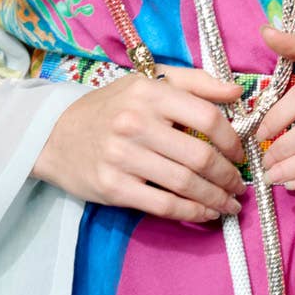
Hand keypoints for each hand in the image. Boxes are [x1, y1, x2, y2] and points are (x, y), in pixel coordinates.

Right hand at [31, 67, 246, 222]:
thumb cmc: (109, 107)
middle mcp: (136, 123)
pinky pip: (163, 205)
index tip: (240, 154)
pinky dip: (191, 212)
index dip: (232, 140)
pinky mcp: (113, 188)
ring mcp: (122, 157)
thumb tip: (237, 91)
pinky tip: (206, 213)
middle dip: (228, 176)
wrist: (54, 135)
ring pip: (185, 184)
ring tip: (229, 204)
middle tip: (240, 186)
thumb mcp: (147, 82)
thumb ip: (194, 83)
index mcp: (149, 93)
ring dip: (216, 198)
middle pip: (199, 156)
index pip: (206, 117)